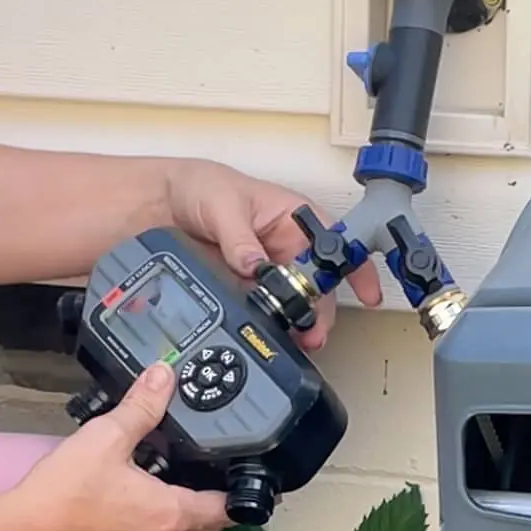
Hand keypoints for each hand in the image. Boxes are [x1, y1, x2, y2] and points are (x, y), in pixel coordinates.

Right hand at [4, 364, 228, 530]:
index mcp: (171, 514)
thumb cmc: (65, 492)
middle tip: (206, 481)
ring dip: (180, 524)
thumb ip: (141, 407)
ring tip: (168, 494)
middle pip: (205, 529)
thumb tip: (164, 376)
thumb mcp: (107, 437)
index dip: (237, 495)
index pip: (224, 510)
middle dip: (210, 508)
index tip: (240, 482)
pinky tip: (131, 518)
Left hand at [165, 159, 382, 349]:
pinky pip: (268, 312)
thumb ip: (240, 238)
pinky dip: (274, 327)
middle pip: (319, 284)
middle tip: (316, 332)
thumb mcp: (223, 206)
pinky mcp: (249, 290)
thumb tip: (255, 265)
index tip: (368, 293)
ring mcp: (270, 271)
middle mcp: (287, 246)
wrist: (162, 206)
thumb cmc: (201, 188)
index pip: (335, 243)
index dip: (356, 269)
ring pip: (296, 303)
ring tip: (301, 342)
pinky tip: (275, 339)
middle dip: (322, 311)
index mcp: (294, 218)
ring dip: (301, 324)